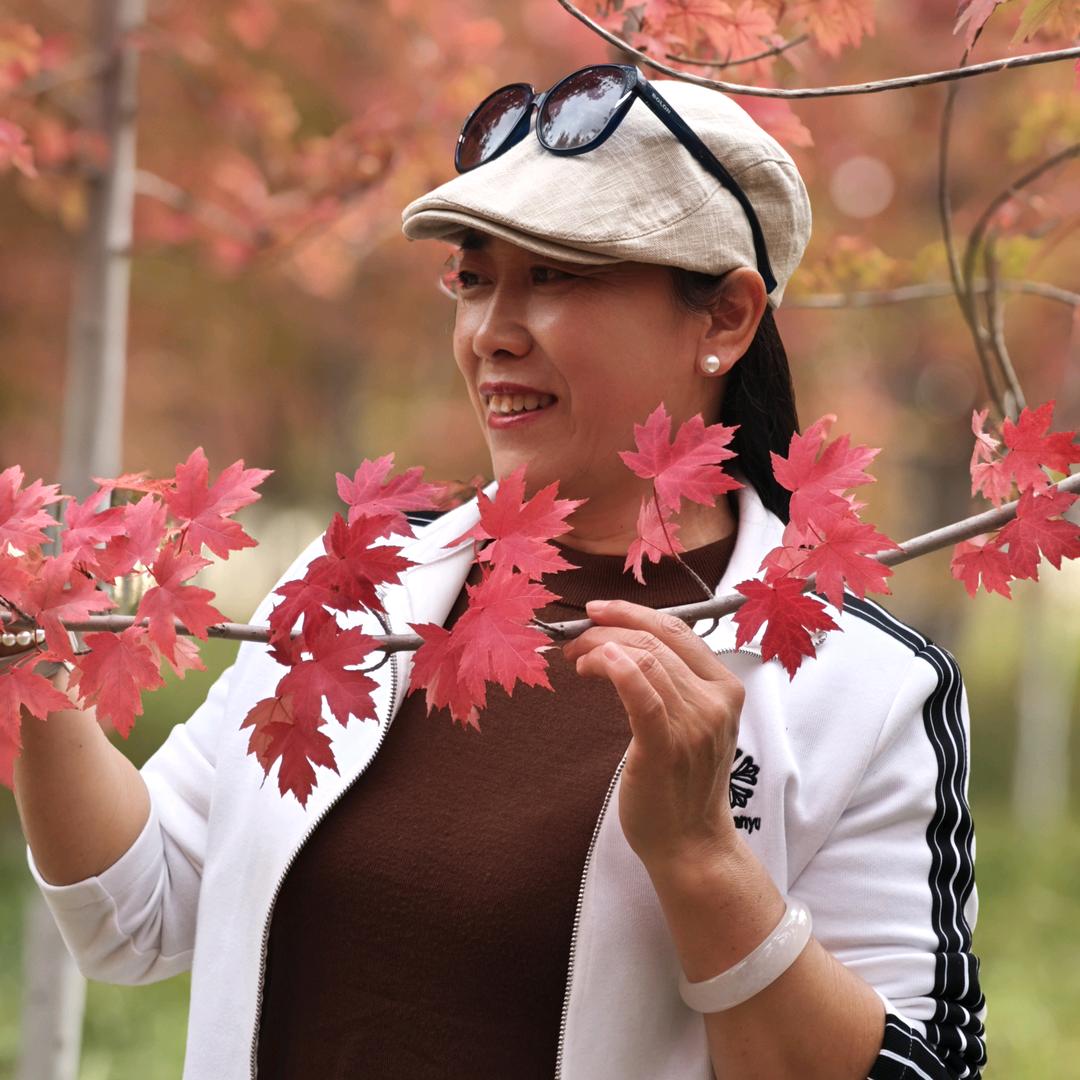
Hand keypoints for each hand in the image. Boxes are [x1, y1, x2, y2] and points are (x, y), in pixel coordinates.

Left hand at [562, 599, 744, 874]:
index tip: (598, 611)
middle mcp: (715, 701)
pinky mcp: (665, 748)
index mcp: (726, 687)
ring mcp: (693, 725)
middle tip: (575, 639)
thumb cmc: (684, 781)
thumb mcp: (695, 721)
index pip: (678, 630)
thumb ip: (676, 682)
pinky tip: (594, 662)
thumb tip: (626, 642)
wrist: (691, 843)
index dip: (633, 612)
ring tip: (576, 660)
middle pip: (655, 641)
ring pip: (644, 660)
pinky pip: (643, 696)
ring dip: (600, 650)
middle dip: (607, 630)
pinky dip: (617, 669)